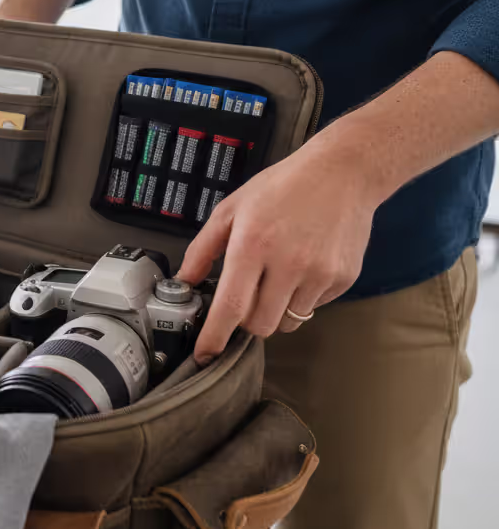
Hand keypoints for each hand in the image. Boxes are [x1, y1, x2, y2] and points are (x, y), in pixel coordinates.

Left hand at [176, 141, 382, 363]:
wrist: (343, 173)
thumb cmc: (282, 187)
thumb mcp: (231, 209)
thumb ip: (203, 249)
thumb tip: (185, 281)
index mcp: (254, 245)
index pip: (232, 307)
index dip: (215, 337)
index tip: (204, 355)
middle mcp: (289, 264)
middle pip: (261, 325)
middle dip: (246, 321)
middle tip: (246, 297)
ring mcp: (320, 274)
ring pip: (289, 322)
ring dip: (275, 311)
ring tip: (277, 277)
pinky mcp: (343, 279)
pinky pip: (313, 307)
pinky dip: (301, 297)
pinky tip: (302, 266)